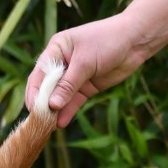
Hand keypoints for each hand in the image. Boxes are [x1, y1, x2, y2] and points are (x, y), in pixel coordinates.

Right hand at [26, 14, 141, 126]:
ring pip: (61, 97)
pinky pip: (74, 101)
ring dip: (55, 111)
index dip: (34, 92)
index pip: (39, 74)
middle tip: (40, 121)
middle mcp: (62, 64)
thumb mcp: (85, 62)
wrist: (135, 41)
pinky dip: (68, 111)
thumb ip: (68, 84)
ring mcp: (75, 77)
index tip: (33, 109)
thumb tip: (52, 104)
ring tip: (49, 126)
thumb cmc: (107, 41)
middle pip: (48, 87)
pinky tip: (61, 123)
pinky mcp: (87, 87)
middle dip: (43, 104)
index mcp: (56, 50)